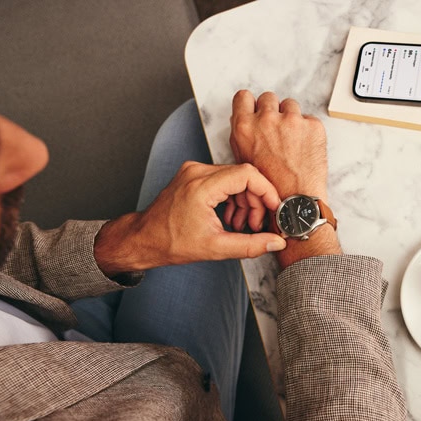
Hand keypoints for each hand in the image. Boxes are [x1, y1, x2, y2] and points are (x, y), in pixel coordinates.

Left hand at [94, 161, 286, 275]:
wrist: (144, 240)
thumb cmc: (171, 243)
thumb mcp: (216, 248)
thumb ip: (251, 245)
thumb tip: (276, 242)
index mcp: (201, 186)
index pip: (247, 174)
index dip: (266, 191)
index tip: (274, 208)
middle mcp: (197, 172)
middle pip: (243, 176)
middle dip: (256, 201)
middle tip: (256, 225)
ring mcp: (193, 171)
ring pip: (234, 178)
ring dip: (244, 201)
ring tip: (241, 226)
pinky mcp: (193, 175)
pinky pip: (223, 180)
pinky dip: (232, 198)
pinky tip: (230, 219)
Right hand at [229, 90, 340, 268]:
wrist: (294, 202)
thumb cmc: (268, 187)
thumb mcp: (243, 161)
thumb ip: (244, 136)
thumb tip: (247, 121)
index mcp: (244, 128)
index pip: (243, 97)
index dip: (251, 104)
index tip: (256, 109)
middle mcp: (266, 120)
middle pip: (268, 98)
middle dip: (273, 110)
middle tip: (277, 129)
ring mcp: (291, 121)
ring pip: (290, 106)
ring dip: (291, 118)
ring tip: (292, 141)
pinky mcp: (313, 126)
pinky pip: (309, 119)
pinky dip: (308, 131)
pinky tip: (304, 149)